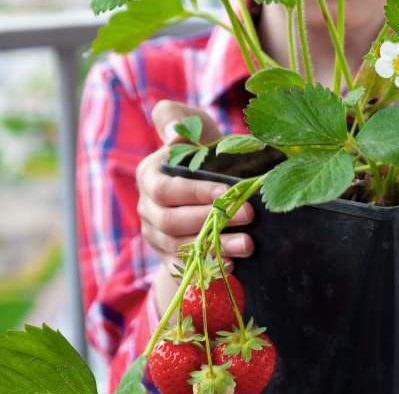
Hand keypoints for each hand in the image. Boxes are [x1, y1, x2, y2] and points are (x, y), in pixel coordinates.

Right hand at [136, 101, 254, 311]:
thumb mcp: (196, 128)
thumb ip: (181, 120)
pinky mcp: (171, 257)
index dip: (195, 192)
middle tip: (249, 215)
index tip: (228, 191)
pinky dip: (211, 265)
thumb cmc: (207, 153)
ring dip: (217, 246)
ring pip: (181, 247)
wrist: (210, 190)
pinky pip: (187, 267)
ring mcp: (157, 236)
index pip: (166, 189)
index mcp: (150, 176)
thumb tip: (175, 132)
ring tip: (249, 243)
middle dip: (212, 219)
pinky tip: (235, 264)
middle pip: (171, 221)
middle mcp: (148, 208)